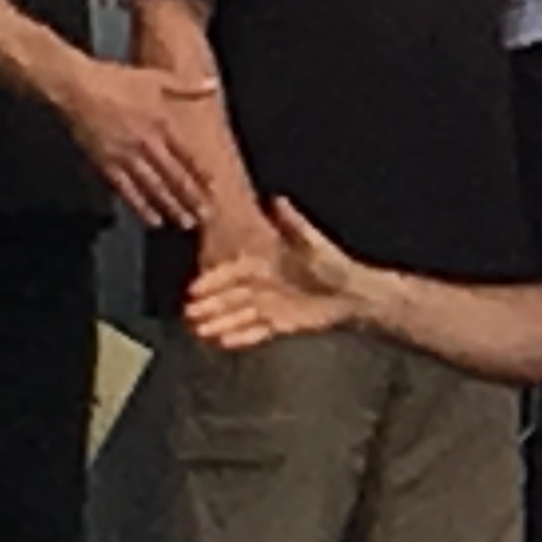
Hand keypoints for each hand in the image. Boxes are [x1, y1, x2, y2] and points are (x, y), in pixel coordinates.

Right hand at [66, 58, 217, 227]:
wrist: (76, 88)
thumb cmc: (115, 80)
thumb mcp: (156, 78)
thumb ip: (186, 86)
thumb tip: (212, 85)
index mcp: (162, 124)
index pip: (187, 155)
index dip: (201, 174)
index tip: (214, 189)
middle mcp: (147, 144)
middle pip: (174, 177)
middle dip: (191, 199)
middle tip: (206, 217)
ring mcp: (126, 157)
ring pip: (154, 188)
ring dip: (171, 207)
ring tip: (185, 223)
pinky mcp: (106, 164)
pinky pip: (127, 191)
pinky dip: (141, 207)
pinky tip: (153, 220)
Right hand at [184, 198, 368, 348]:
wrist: (352, 293)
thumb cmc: (333, 265)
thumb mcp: (312, 242)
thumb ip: (293, 224)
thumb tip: (277, 199)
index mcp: (264, 264)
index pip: (233, 272)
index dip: (214, 280)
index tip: (195, 288)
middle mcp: (261, 286)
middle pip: (230, 296)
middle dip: (210, 305)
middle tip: (189, 313)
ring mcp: (267, 306)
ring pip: (238, 315)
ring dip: (219, 322)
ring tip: (199, 331)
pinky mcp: (277, 324)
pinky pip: (254, 332)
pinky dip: (240, 337)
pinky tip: (221, 342)